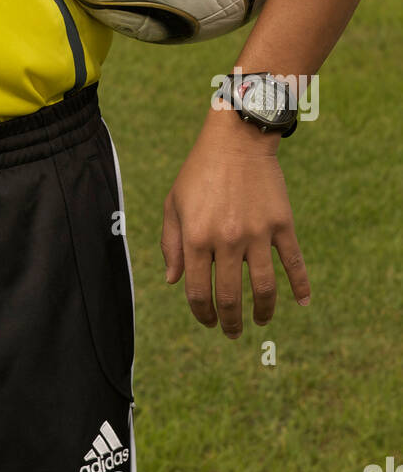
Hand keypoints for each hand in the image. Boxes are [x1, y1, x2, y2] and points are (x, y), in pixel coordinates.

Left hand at [160, 104, 310, 337]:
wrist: (236, 139)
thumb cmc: (199, 172)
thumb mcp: (174, 203)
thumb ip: (170, 244)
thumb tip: (173, 282)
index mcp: (195, 237)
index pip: (197, 291)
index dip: (201, 313)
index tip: (207, 322)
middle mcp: (226, 240)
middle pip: (229, 297)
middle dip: (230, 322)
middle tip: (232, 331)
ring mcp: (257, 233)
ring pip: (263, 288)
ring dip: (263, 312)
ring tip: (260, 322)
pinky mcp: (282, 224)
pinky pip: (294, 263)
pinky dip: (301, 286)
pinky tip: (302, 303)